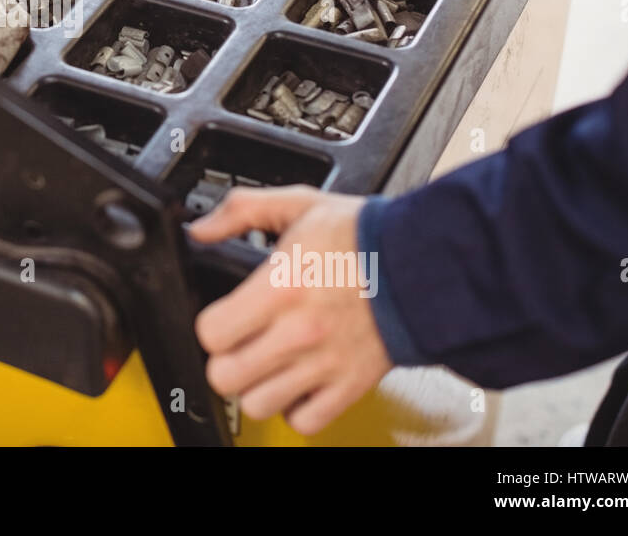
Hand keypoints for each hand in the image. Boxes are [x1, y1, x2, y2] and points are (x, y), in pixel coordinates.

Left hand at [189, 185, 391, 435]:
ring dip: (257, 386)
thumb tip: (201, 229)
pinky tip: (297, 381)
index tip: (222, 317)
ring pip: (258, 404)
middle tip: (239, 344)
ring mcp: (325, 364)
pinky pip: (304, 421)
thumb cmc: (366, 236)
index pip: (211, 332)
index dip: (210, 325)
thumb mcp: (299, 205)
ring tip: (268, 364)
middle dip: (225, 360)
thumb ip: (242, 211)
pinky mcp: (350, 386)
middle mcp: (300, 331)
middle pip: (225, 377)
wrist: (426, 263)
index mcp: (282, 286)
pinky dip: (296, 407)